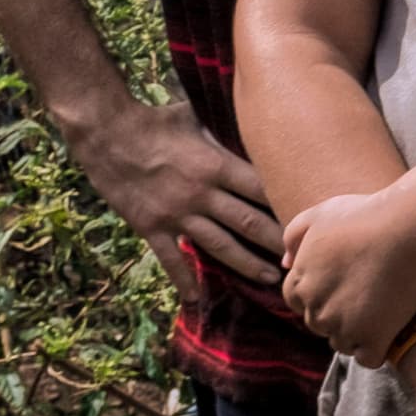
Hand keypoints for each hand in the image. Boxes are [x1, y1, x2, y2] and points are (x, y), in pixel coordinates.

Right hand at [64, 98, 282, 290]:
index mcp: (216, 164)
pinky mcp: (150, 226)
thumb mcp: (197, 118)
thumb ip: (224, 131)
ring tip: (270, 279)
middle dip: (278, 242)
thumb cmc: (155, 118)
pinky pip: (170, 258)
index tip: (309, 217)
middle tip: (303, 259)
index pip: (261, 189)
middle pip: (249, 222)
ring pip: (219, 245)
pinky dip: (183, 279)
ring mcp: (175, 214)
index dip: (286, 204)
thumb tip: (253, 120)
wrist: (106, 131)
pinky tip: (196, 297)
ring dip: (246, 264)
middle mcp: (201, 193)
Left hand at [278, 188, 415, 365]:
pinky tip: (393, 328)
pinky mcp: (371, 339)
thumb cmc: (369, 216)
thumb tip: (286, 263)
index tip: (347, 280)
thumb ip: (294, 235)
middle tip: (369, 293)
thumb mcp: (322, 214)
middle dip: (340, 314)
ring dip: (360, 332)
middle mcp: (316, 309)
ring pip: (345, 343)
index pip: (299, 300)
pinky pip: (369, 357)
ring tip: (385, 308)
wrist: (408, 230)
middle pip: (322, 324)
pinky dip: (380, 347)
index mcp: (302, 282)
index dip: (322, 291)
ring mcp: (343, 327)